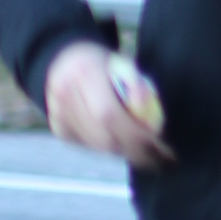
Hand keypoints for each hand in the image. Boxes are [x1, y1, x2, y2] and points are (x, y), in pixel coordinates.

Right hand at [44, 39, 174, 166]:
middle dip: (136, 153)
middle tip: (161, 159)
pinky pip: (89, 147)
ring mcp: (58, 114)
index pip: (109, 115)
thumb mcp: (124, 65)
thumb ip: (137, 87)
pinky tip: (123, 142)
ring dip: (125, 152)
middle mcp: (65, 94)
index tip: (161, 146)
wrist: (66, 60)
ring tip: (147, 153)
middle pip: (104, 138)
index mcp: (84, 73)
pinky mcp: (58, 128)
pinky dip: (109, 148)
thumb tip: (148, 118)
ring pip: (98, 147)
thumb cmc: (103, 65)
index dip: (136, 135)